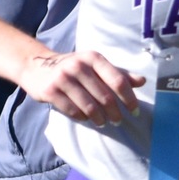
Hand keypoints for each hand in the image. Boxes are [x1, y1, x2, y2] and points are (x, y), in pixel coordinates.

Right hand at [18, 50, 141, 125]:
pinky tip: (85, 118)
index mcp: (93, 58)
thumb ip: (118, 73)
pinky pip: (72, 111)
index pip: (117, 81)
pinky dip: (82, 117)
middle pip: (104, 97)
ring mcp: (62, 79)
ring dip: (99, 118)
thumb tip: (142, 81)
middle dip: (114, 112)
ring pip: (89, 106)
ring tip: (102, 122)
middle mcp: (78, 66)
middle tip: (118, 121)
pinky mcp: (50, 91)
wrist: (36, 66)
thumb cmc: (73, 67)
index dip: (129, 98)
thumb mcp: (95, 65)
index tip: (135, 111)